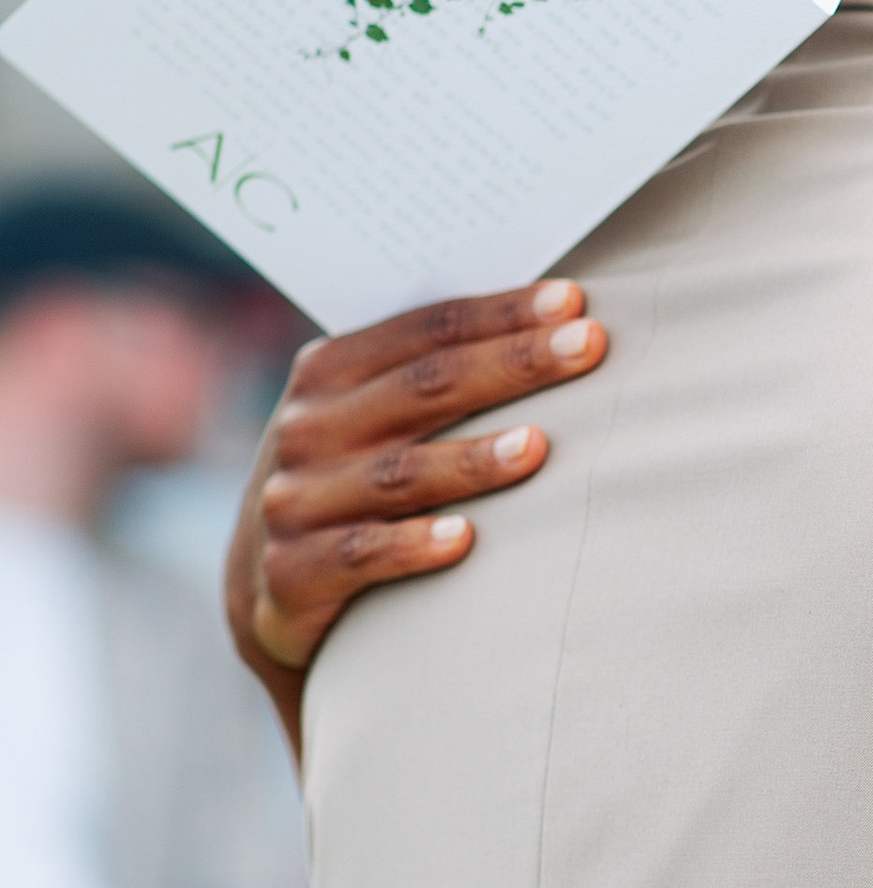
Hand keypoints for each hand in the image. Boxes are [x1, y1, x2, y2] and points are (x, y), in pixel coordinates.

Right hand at [226, 282, 606, 722]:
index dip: (502, 313)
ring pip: (400, 472)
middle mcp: (306, 427)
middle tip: (587, 346)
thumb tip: (553, 319)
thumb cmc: (354, 478)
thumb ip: (432, 374)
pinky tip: (466, 538)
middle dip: (512, 363)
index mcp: (328, 371)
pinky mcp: (294, 571)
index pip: (427, 329)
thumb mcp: (372, 417)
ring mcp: (296, 500)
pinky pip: (362, 553)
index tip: (573, 302)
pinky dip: (413, 545)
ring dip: (472, 459)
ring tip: (539, 445)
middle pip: (424, 387)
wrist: (270, 585)